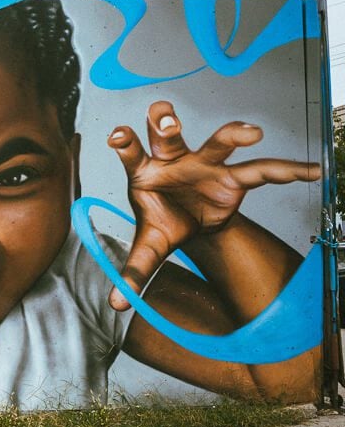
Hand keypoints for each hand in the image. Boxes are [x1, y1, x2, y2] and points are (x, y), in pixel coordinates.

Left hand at [106, 100, 317, 310]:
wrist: (190, 221)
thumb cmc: (163, 222)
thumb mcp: (149, 247)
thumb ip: (134, 270)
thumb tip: (116, 304)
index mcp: (145, 173)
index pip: (131, 153)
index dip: (124, 142)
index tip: (117, 134)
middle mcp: (173, 160)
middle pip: (168, 135)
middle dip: (166, 123)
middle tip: (167, 122)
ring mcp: (204, 163)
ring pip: (216, 142)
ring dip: (232, 133)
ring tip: (251, 132)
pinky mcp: (231, 175)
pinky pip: (261, 171)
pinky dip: (287, 171)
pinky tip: (311, 172)